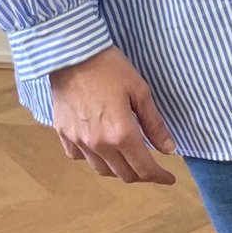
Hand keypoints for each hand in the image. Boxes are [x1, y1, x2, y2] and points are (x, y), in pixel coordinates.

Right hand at [47, 45, 177, 183]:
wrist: (71, 53)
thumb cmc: (110, 67)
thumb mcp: (140, 91)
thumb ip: (154, 124)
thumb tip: (169, 150)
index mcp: (122, 134)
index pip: (144, 168)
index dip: (159, 177)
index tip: (169, 178)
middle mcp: (99, 144)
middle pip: (124, 174)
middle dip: (142, 174)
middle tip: (152, 167)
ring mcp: (78, 141)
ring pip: (102, 170)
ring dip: (119, 169)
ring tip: (128, 159)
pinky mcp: (63, 134)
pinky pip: (80, 158)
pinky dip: (94, 159)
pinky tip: (101, 147)